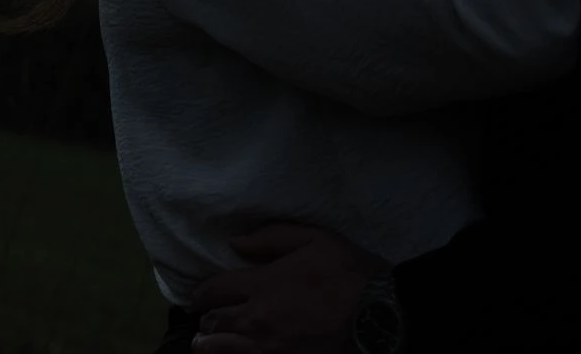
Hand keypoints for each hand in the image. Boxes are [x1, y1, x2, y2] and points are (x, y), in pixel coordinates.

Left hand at [188, 221, 386, 353]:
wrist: (381, 315)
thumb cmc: (350, 273)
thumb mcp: (313, 238)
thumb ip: (270, 238)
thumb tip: (235, 243)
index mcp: (263, 283)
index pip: (216, 289)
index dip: (202, 294)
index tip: (199, 297)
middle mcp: (259, 317)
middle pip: (215, 322)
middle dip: (206, 320)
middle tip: (205, 320)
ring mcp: (270, 347)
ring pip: (223, 350)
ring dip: (210, 345)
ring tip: (205, 344)